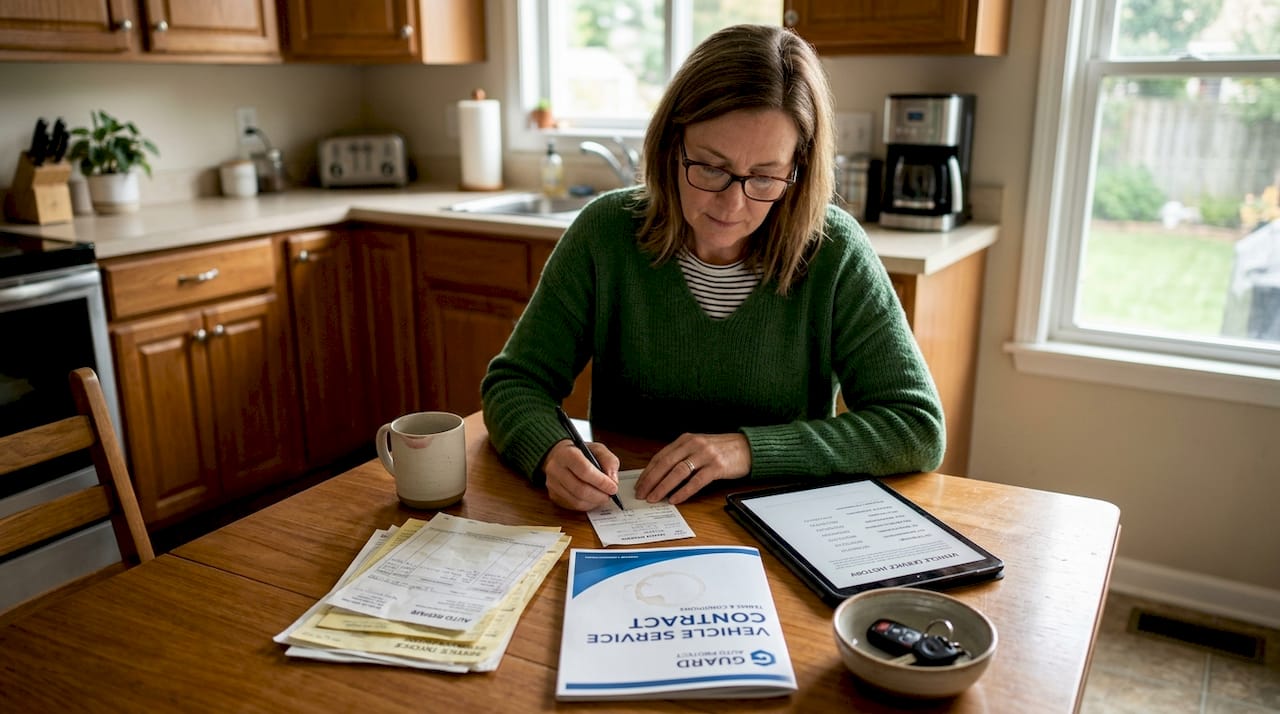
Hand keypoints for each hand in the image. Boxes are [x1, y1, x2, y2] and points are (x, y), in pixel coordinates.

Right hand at [541, 439, 621, 510]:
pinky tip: (593, 500)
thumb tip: (613, 480)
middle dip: (599, 495)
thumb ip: (609, 461)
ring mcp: (552, 484)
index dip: (601, 481)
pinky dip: (586, 505)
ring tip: (603, 497)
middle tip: (610, 495)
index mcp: (566, 454)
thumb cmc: (579, 452)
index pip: (584, 470)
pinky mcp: (553, 495)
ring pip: (576, 500)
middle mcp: (556, 469)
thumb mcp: (597, 449)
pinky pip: (572, 506)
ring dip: (594, 502)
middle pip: (580, 489)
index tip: (613, 487)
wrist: (559, 456)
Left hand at [635, 432, 749, 504]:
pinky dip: (684, 491)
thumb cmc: (722, 450)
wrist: (748, 447)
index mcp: (686, 440)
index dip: (648, 472)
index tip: (639, 484)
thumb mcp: (698, 447)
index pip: (660, 456)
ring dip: (663, 487)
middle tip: (641, 493)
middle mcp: (694, 445)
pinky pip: (696, 481)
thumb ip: (682, 456)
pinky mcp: (717, 466)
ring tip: (654, 498)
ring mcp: (705, 455)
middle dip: (651, 480)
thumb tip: (661, 476)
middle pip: (666, 464)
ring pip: (678, 472)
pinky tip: (675, 499)